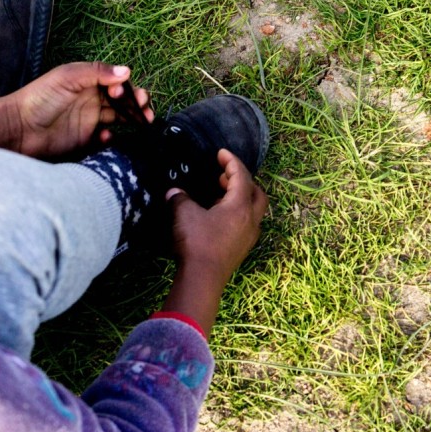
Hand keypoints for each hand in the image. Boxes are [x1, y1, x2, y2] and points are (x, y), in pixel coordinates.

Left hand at [0, 62, 152, 157]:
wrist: (19, 128)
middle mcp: (90, 100)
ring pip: (118, 119)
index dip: (128, 88)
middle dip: (137, 104)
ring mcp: (88, 120)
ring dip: (132, 120)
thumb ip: (97, 72)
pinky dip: (111, 139)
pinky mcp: (84, 140)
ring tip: (143, 123)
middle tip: (145, 110)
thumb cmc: (40, 97)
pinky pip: (105, 139)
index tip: (130, 94)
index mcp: (87, 82)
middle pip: (122, 101)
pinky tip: (106, 137)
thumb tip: (127, 71)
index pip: (116, 82)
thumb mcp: (68, 77)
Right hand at [167, 149, 267, 279]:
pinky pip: (246, 223)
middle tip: (223, 176)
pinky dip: (237, 213)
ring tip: (220, 194)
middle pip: (256, 193)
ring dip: (241, 198)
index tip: (220, 153)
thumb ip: (180, 198)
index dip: (231, 161)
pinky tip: (219, 216)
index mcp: (240, 206)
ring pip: (254, 210)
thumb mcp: (184, 214)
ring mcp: (249, 236)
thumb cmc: (196, 241)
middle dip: (242, 180)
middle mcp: (251, 219)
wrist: (203, 278)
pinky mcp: (242, 248)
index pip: (241, 176)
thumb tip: (174, 192)